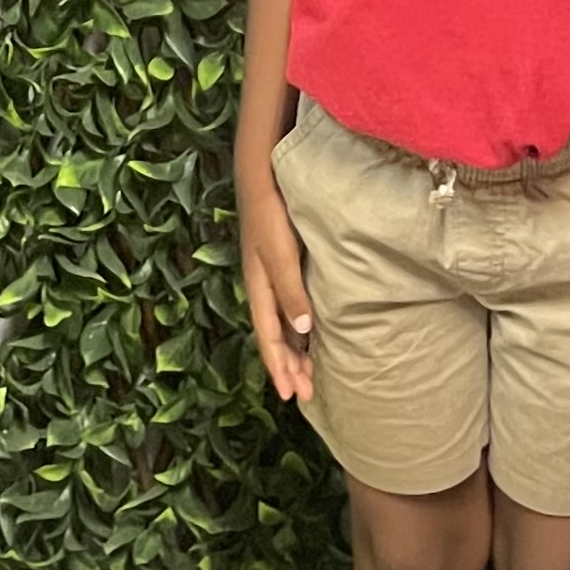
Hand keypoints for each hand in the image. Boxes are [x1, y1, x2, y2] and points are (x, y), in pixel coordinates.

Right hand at [238, 168, 315, 401]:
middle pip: (275, 335)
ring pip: (283, 322)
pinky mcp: (283, 262)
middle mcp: (264, 286)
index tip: (293, 395)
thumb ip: (290, 290)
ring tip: (310, 373)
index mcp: (259, 288)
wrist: (263, 174)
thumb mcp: (280, 254)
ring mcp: (273, 274)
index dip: (279, 366)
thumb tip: (301, 329)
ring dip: (295, 349)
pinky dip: (299, 326)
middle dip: (289, 366)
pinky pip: (289, 305)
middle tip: (307, 393)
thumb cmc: (270, 214)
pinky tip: (311, 331)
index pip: (269, 337)